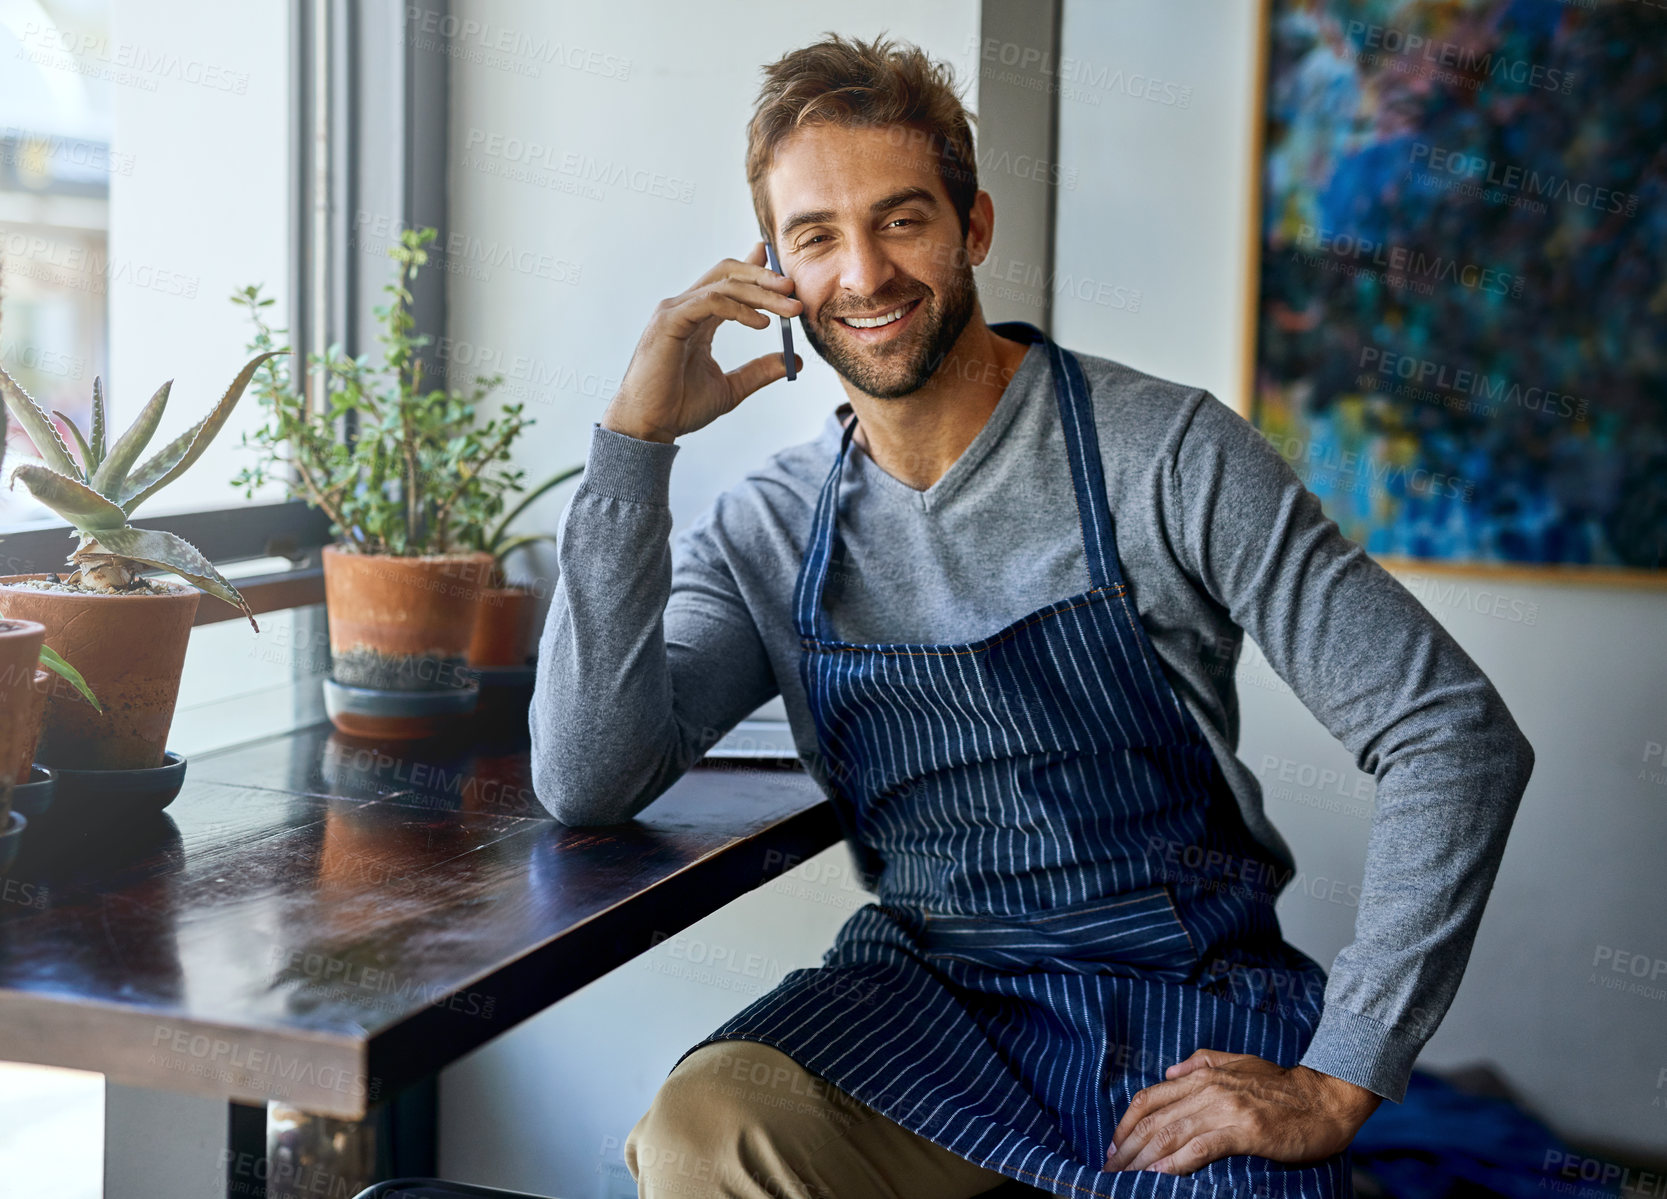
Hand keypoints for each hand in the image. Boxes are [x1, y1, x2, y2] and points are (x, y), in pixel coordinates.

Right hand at [602, 241, 802, 443]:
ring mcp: (675, 311)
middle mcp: (685, 307)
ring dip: (761, 292)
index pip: (728, 282)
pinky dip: (739, 309)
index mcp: (697, 318)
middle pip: (728, 273)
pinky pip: (710, 302)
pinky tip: (762, 324)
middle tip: (793, 288)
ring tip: (789, 307)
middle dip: (763, 276)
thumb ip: (760, 371)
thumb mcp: (731, 387)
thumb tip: (795, 361)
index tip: (782, 269)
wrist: (649, 425)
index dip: (755, 268)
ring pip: (724, 285)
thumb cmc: (679, 407)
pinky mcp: (669, 321)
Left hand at [1104, 1050, 1381, 1176]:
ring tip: (1125, 1179)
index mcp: (1202, 1075)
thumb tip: (1169, 1072)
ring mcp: (1226, 1109)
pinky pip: (1201, 1148)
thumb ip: (1201, 1064)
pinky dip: (1176, 1162)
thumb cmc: (1282, 1086)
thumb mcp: (1238, 1062)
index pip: (1149, 1098)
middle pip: (1153, 1120)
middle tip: (1109, 1171)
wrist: (1324, 1099)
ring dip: (1143, 1160)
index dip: (1125, 1124)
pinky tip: (1161, 1176)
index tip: (1112, 1147)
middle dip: (1127, 1149)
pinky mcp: (1245, 1131)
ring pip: (1171, 1134)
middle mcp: (1208, 1090)